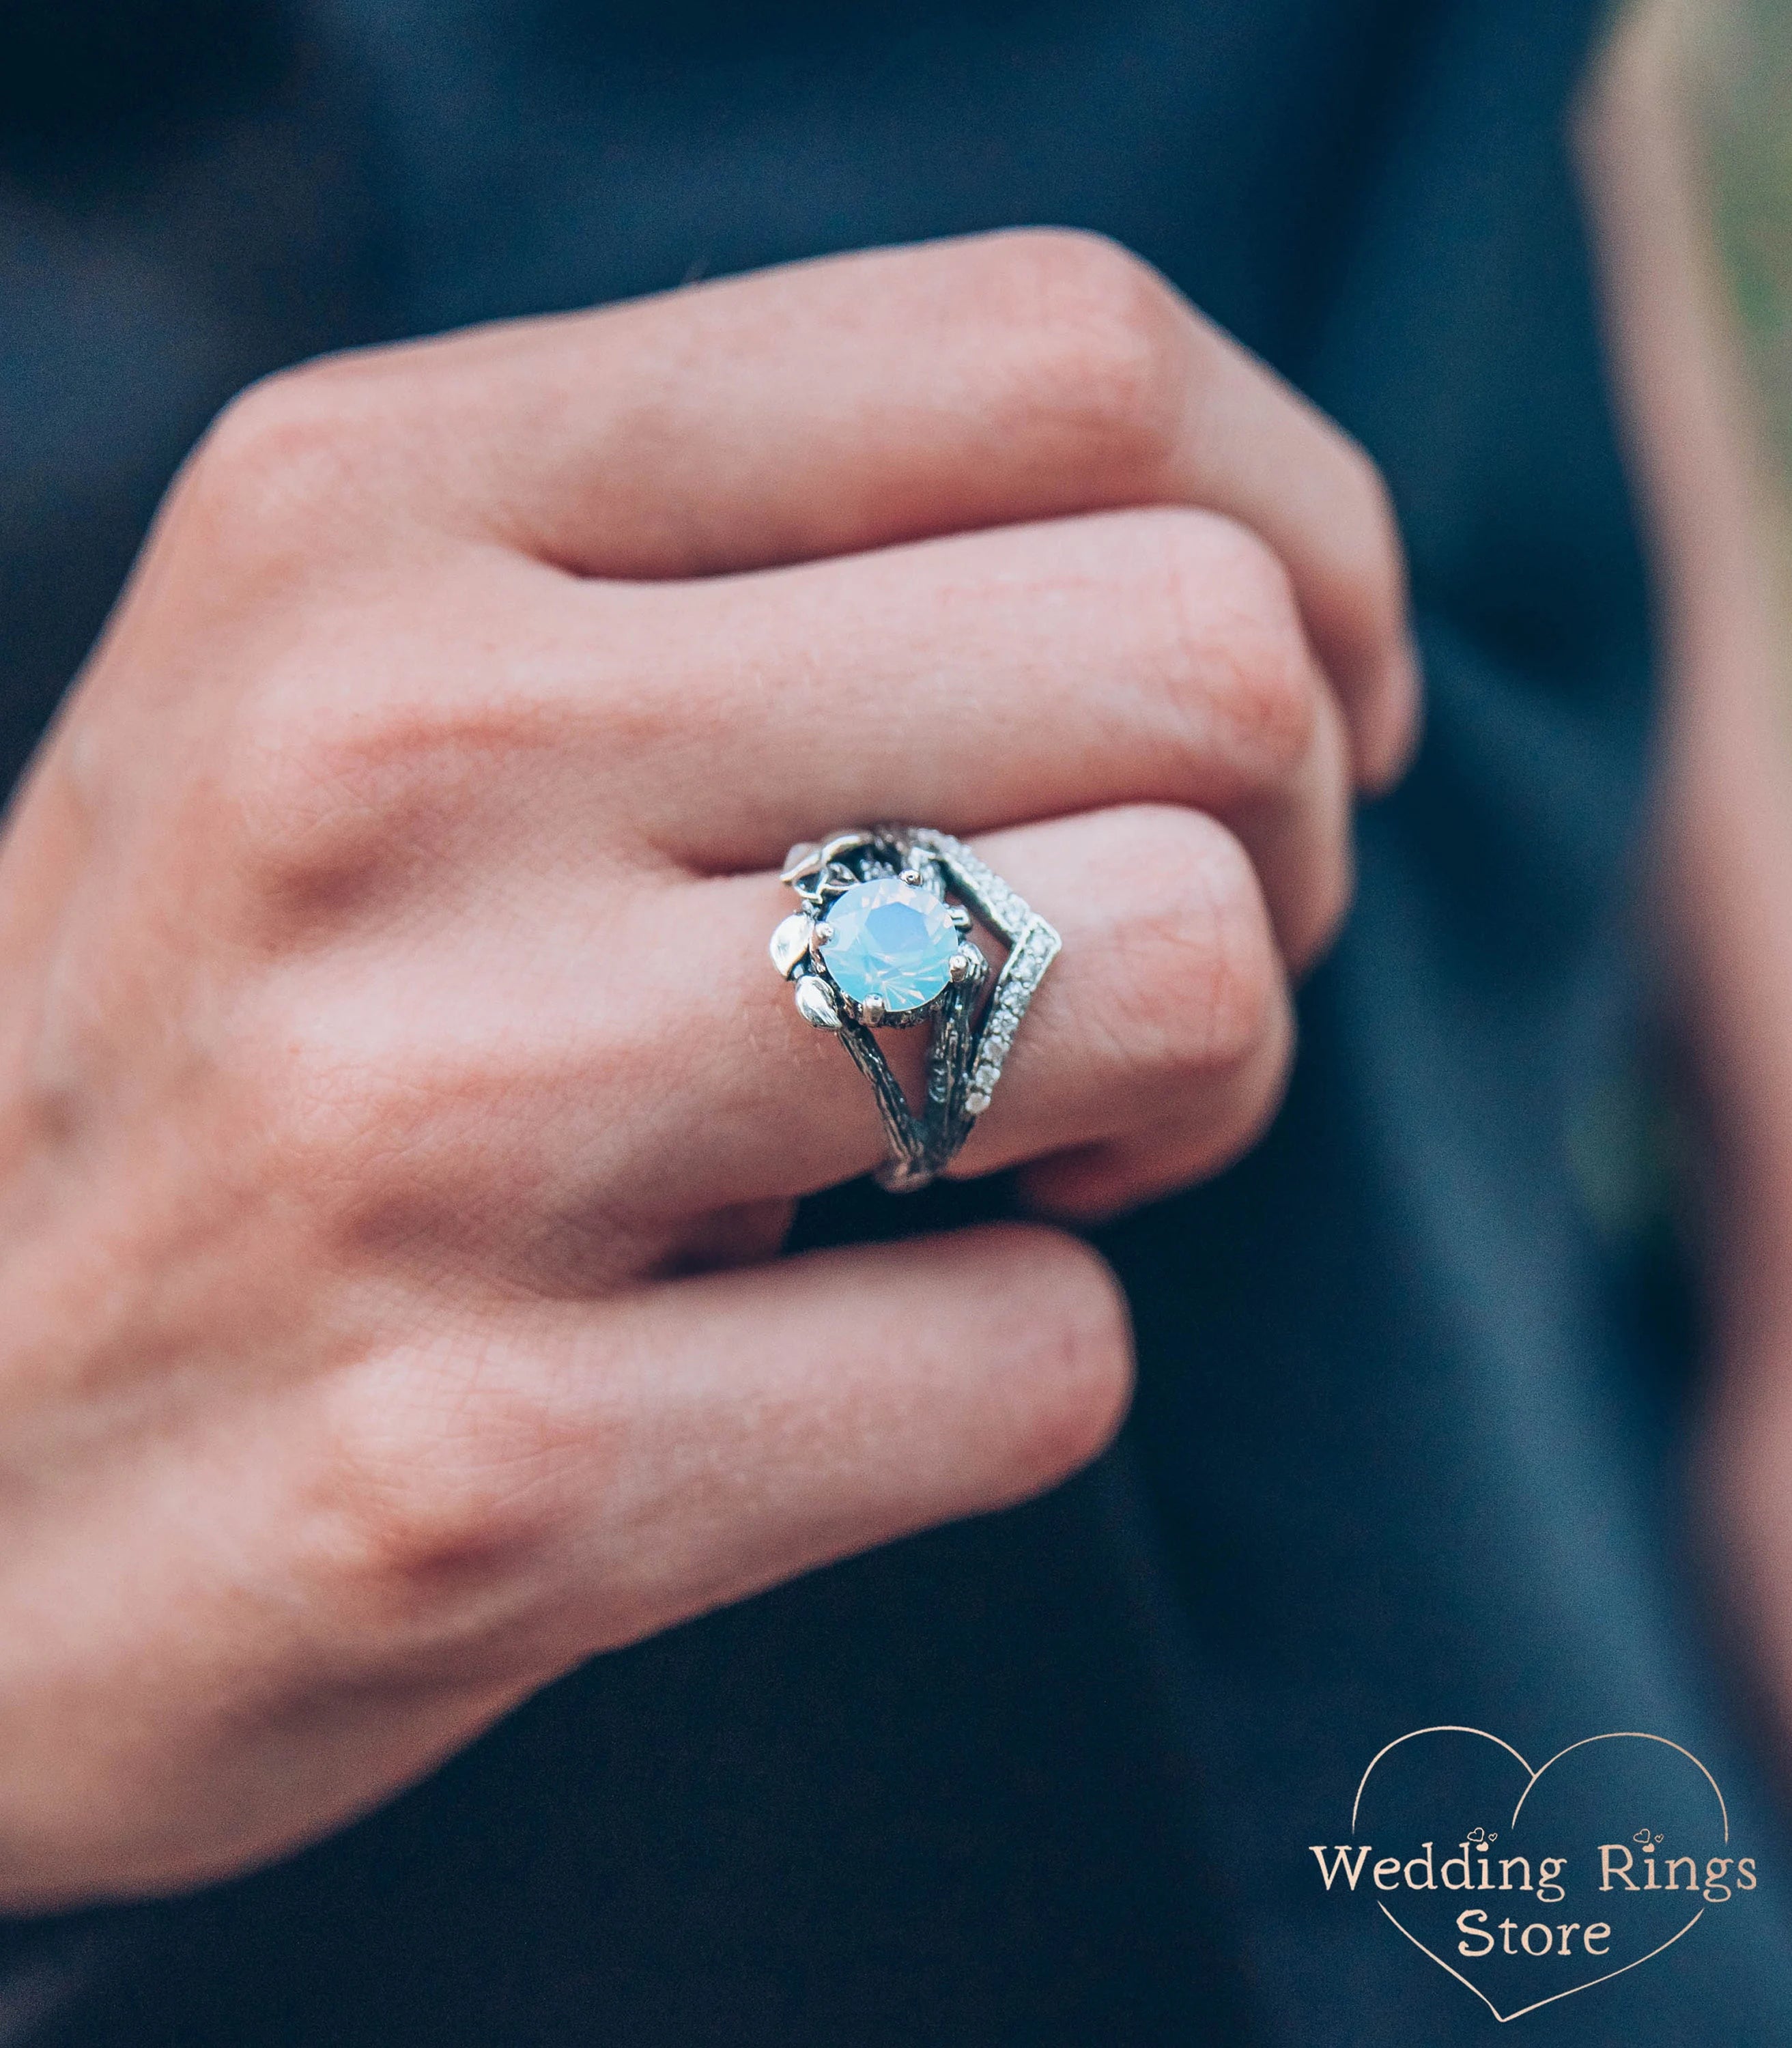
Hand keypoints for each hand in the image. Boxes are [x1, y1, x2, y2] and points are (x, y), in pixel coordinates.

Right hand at [0, 230, 1414, 1902]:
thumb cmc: (245, 1040)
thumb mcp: (397, 686)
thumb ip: (764, 568)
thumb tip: (1245, 586)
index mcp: (388, 505)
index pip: (1058, 357)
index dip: (1297, 534)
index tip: (1306, 707)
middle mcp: (392, 756)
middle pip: (1189, 662)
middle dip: (1279, 840)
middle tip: (1133, 965)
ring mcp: (422, 1121)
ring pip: (1179, 980)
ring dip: (1185, 1090)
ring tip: (1008, 1148)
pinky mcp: (481, 1477)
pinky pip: (1039, 1362)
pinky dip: (1011, 1367)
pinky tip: (824, 1366)